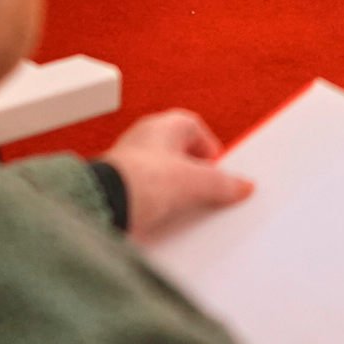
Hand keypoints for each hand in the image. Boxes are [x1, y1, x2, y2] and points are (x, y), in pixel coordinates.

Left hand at [109, 110, 251, 243]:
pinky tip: (165, 218)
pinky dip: (158, 204)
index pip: (194, 128)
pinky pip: (147, 193)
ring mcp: (129, 164)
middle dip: (195, 173)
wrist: (103, 205)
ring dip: (176, 190)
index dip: (211, 149)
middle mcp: (142, 140)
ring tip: (186, 207)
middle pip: (179, 153)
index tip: (221, 170)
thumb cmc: (139, 180)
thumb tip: (240, 186)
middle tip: (206, 189)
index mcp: (161, 125)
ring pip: (162, 175)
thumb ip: (222, 184)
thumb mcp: (195, 182)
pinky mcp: (119, 188)